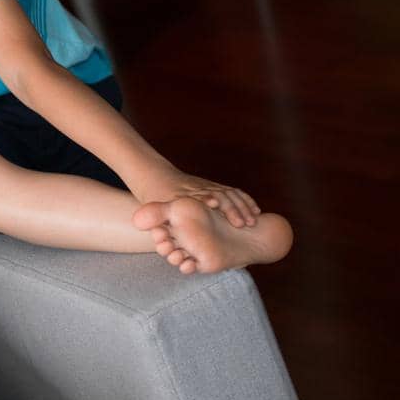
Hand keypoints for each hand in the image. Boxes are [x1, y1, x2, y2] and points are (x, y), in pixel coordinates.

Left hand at [132, 165, 259, 227]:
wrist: (153, 175)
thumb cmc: (153, 195)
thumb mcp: (152, 204)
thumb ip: (154, 216)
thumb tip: (144, 225)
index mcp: (184, 194)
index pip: (200, 196)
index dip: (209, 200)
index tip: (218, 207)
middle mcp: (198, 189)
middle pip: (219, 194)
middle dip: (232, 207)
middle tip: (243, 223)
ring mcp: (207, 186)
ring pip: (229, 192)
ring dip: (242, 205)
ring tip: (253, 220)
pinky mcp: (213, 187)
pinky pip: (234, 192)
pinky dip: (245, 200)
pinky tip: (255, 211)